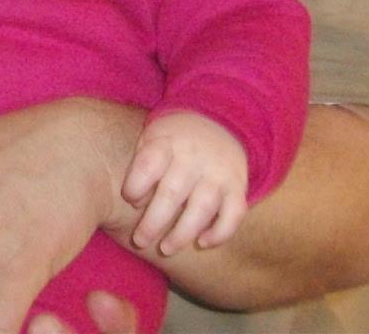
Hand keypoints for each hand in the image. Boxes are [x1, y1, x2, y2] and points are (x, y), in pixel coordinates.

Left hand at [120, 111, 247, 257]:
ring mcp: (218, 173)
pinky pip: (234, 214)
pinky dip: (220, 233)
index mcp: (167, 142)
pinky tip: (203, 242)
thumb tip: (137, 204)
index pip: (147, 167)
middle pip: (172, 193)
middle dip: (153, 223)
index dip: (135, 187)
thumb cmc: (174, 138)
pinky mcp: (238, 187)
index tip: (130, 200)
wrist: (219, 120)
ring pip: (202, 208)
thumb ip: (142, 166)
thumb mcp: (152, 137)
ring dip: (182, 233)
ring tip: (166, 248)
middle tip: (140, 240)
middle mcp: (194, 157)